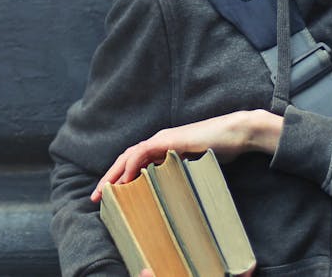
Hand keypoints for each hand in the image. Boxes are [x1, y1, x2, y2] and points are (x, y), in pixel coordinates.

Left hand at [90, 109, 283, 201]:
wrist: (234, 134)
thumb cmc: (219, 150)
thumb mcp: (194, 167)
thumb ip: (179, 174)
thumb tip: (170, 195)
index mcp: (162, 149)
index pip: (133, 163)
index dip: (119, 178)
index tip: (109, 196)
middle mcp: (158, 142)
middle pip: (125, 159)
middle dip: (109, 178)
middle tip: (96, 198)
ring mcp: (162, 139)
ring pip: (130, 156)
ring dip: (115, 173)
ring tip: (105, 191)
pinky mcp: (169, 140)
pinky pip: (145, 152)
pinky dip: (133, 165)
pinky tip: (127, 179)